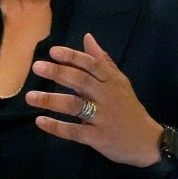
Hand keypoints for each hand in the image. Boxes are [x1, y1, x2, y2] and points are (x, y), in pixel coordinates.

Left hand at [26, 33, 163, 167]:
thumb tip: (87, 37)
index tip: (53, 51)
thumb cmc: (129, 109)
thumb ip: (102, 61)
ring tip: (30, 97)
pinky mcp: (98, 138)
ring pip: (75, 106)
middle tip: (37, 67)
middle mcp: (107, 97)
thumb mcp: (120, 82)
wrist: (147, 141)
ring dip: (51, 100)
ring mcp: (102, 118)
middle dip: (59, 73)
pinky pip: (75, 131)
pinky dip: (57, 127)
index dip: (73, 57)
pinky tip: (40, 121)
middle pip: (81, 81)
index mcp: (112, 82)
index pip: (92, 65)